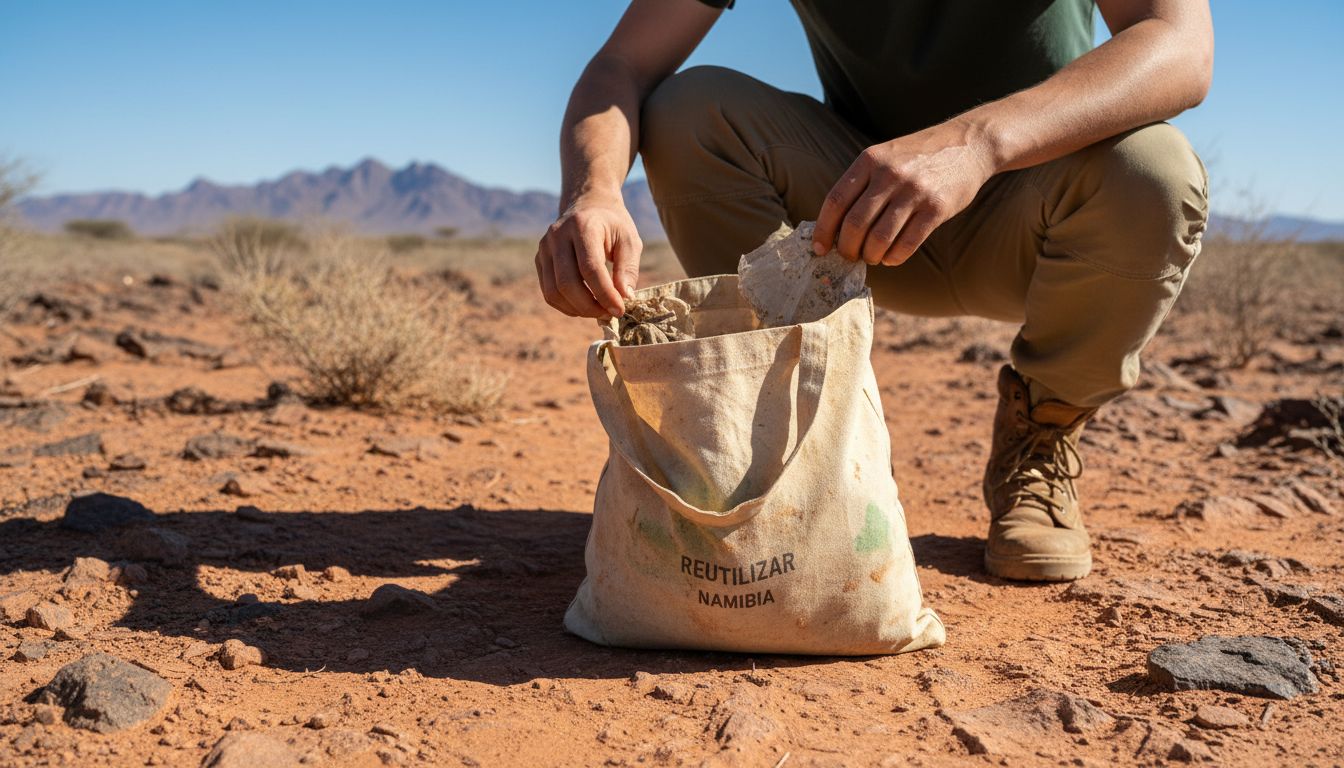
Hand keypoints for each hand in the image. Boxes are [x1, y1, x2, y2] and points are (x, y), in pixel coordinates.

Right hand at [535, 194, 641, 317]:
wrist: (588, 205)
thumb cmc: (612, 225)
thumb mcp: (629, 240)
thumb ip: (628, 268)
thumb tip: (624, 298)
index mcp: (582, 226)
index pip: (589, 268)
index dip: (605, 293)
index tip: (620, 309)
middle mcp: (557, 235)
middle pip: (567, 282)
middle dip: (590, 306)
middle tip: (610, 314)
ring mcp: (544, 248)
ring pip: (553, 291)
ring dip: (577, 309)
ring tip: (599, 311)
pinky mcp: (539, 260)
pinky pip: (548, 292)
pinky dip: (566, 306)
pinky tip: (584, 306)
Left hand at [812, 125, 996, 265]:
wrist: (969, 144)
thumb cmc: (919, 157)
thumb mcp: (885, 157)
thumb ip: (861, 184)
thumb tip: (834, 228)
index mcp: (870, 160)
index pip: (835, 201)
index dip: (823, 230)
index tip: (820, 248)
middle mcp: (889, 174)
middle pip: (855, 224)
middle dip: (847, 248)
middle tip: (850, 256)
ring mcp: (914, 191)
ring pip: (879, 238)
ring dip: (871, 255)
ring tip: (872, 257)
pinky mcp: (937, 208)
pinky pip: (907, 243)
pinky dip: (894, 257)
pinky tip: (891, 258)